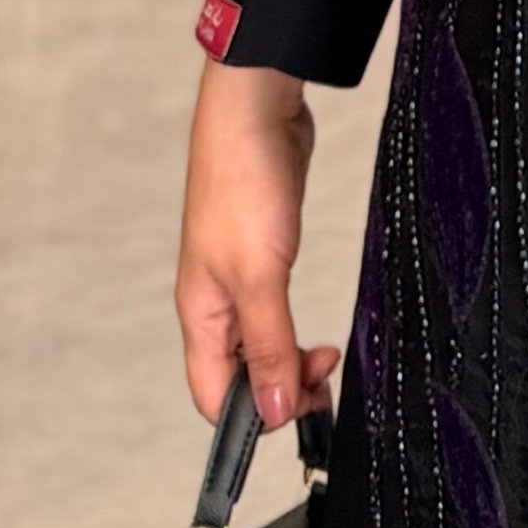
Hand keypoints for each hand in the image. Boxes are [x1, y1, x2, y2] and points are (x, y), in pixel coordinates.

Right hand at [176, 61, 339, 431]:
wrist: (256, 109)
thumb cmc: (244, 183)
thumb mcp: (260, 275)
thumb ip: (267, 345)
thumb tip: (271, 413)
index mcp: (201, 316)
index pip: (215, 398)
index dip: (254, 417)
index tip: (303, 408)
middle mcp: (212, 304)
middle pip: (238, 376)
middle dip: (281, 389)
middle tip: (326, 375)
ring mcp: (236, 277)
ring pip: (258, 345)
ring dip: (291, 361)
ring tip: (326, 355)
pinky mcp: (261, 253)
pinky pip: (272, 311)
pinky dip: (294, 328)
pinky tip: (315, 328)